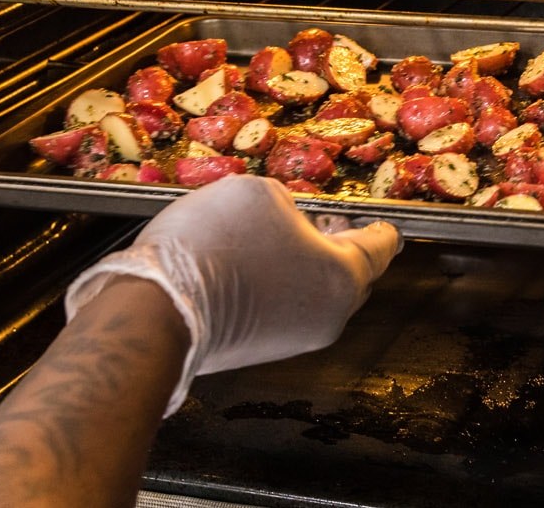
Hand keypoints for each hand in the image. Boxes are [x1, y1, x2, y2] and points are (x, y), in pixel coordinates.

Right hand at [65, 175, 400, 414]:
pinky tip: (251, 260)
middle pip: (350, 273)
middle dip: (338, 242)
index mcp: (342, 277)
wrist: (158, 308)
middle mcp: (328, 317)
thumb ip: (289, 203)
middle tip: (324, 217)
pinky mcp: (260, 349)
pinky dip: (278, 283)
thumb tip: (286, 219)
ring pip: (314, 292)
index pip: (380, 247)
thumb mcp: (261, 194)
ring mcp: (293, 339)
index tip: (385, 221)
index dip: (381, 225)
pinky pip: (283, 307)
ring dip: (304, 262)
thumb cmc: (216, 244)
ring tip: (278, 233)